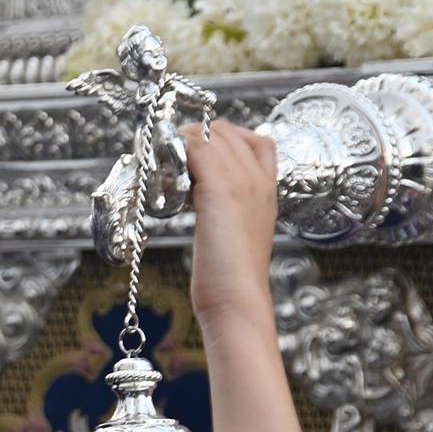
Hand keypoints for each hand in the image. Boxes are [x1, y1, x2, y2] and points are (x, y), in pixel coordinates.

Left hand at [183, 120, 278, 324]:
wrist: (237, 300)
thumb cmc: (231, 278)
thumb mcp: (236, 236)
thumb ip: (228, 213)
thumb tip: (202, 202)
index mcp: (269, 191)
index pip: (257, 141)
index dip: (223, 140)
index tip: (197, 155)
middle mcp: (259, 180)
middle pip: (228, 132)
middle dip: (196, 136)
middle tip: (171, 155)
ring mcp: (242, 182)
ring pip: (211, 135)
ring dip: (182, 141)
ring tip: (165, 163)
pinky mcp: (219, 190)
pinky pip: (195, 148)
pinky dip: (175, 151)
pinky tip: (164, 173)